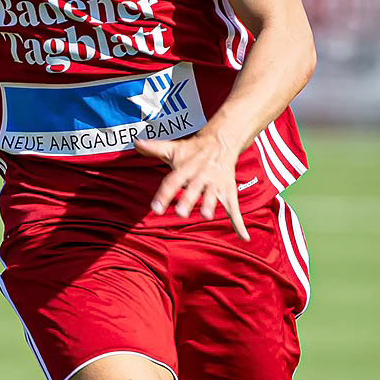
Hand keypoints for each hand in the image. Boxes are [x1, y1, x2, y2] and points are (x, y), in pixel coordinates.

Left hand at [134, 127, 249, 240]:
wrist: (221, 142)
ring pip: (213, 196)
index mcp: (186, 168)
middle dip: (188, 200)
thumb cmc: (192, 150)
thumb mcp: (173, 148)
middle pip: (193, 189)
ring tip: (206, 216)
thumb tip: (135, 142)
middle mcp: (201, 175)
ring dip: (210, 205)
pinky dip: (239, 224)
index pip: (172, 181)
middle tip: (181, 213)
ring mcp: (216, 184)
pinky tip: (244, 237)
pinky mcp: (228, 191)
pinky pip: (234, 209)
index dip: (164, 195)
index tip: (155, 209)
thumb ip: (154, 148)